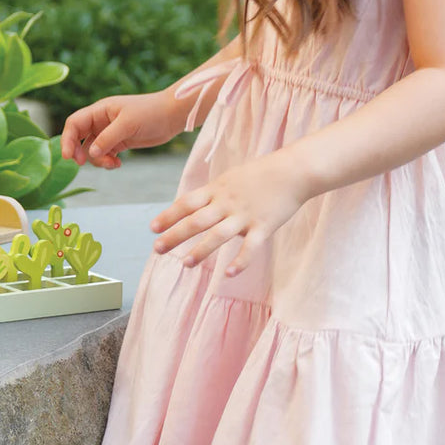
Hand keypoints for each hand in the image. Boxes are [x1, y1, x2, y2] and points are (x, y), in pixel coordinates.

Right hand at [60, 91, 185, 169]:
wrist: (172, 116)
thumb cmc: (150, 112)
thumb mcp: (128, 124)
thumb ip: (107, 138)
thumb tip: (90, 153)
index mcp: (99, 110)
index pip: (74, 123)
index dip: (67, 139)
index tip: (68, 156)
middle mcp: (101, 120)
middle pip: (79, 137)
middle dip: (79, 152)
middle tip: (82, 164)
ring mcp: (110, 132)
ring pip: (92, 149)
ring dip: (98, 160)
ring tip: (112, 163)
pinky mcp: (119, 142)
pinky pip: (105, 154)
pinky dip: (108, 161)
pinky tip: (118, 164)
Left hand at [151, 151, 306, 275]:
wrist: (292, 170)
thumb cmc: (260, 174)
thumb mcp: (230, 179)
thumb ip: (214, 194)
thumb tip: (198, 209)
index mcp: (216, 189)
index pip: (186, 203)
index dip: (168, 215)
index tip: (152, 228)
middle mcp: (226, 202)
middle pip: (195, 220)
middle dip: (174, 235)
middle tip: (157, 248)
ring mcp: (245, 215)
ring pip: (217, 235)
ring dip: (200, 250)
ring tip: (184, 263)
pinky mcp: (264, 226)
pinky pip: (250, 247)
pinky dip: (239, 261)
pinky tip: (227, 274)